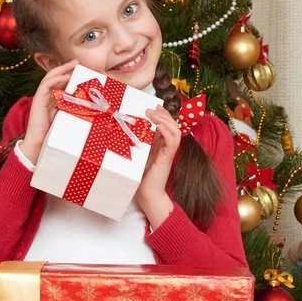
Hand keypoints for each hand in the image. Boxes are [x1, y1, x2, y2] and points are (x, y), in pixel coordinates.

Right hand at [19, 59, 77, 164]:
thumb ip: (72, 111)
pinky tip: (65, 76)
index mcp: (52, 101)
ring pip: (50, 78)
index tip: (79, 69)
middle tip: (77, 61)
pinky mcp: (38, 100)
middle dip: (65, 68)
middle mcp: (46, 97)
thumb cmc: (52, 135)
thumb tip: (88, 107)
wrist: (38, 144)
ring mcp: (41, 98)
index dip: (68, 75)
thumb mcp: (66, 119)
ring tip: (72, 64)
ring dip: (61, 69)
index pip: (59, 83)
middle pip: (54, 77)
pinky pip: (46, 84)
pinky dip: (56, 78)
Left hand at [135, 105, 180, 228]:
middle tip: (151, 108)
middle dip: (163, 113)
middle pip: (173, 124)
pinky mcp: (167, 158)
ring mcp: (168, 152)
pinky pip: (173, 141)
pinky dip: (167, 131)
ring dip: (165, 119)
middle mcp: (166, 146)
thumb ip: (136, 142)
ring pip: (176, 130)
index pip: (167, 124)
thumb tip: (126, 127)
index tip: (152, 106)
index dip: (162, 113)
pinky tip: (158, 126)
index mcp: (160, 144)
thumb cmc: (139, 176)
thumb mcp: (136, 153)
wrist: (146, 194)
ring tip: (153, 114)